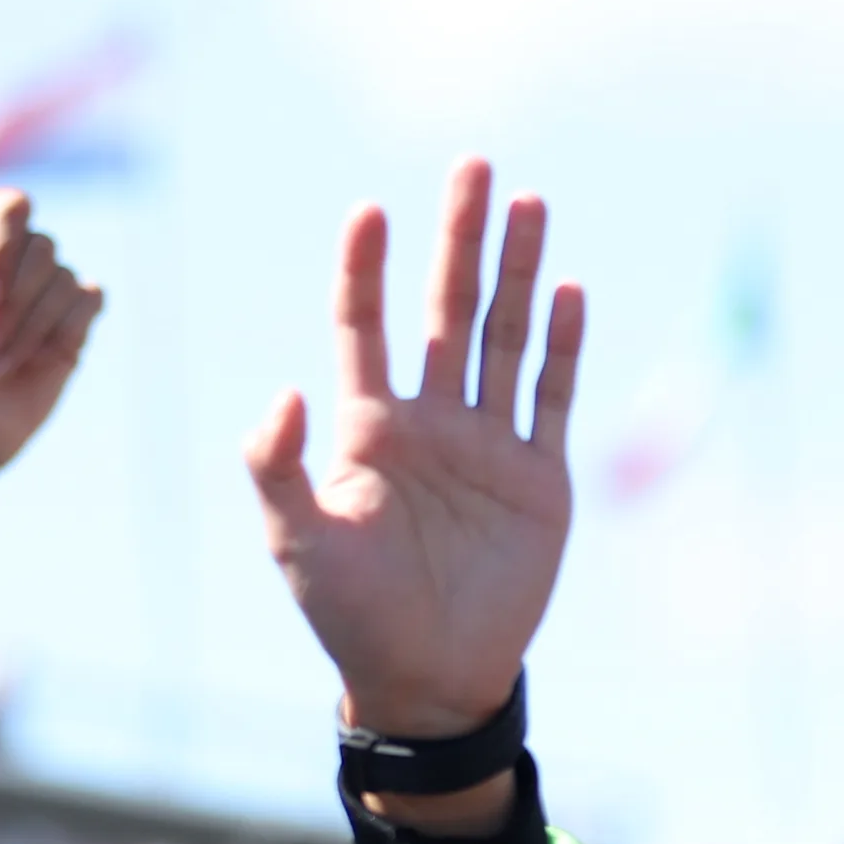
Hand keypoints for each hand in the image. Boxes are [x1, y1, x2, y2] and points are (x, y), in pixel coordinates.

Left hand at [0, 143, 105, 530]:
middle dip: (8, 306)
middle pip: (42, 245)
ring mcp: (44, 286)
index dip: (1, 253)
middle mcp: (9, 255)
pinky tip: (33, 359)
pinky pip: (89, 299)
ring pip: (63, 278)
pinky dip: (57, 334)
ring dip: (24, 331)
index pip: (14, 206)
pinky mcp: (73, 319)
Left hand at [247, 158, 580, 749]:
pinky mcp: (537, 476)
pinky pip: (550, 396)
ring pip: (503, 336)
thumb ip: (277, 467)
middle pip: (445, 309)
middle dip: (458, 239)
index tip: (368, 210)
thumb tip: (283, 392)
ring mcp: (486, 444)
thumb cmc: (348, 612)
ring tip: (527, 202)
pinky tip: (566, 290)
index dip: (366, 271)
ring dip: (517, 271)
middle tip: (472, 166)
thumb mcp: (296, 540)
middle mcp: (428, 422)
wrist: (425, 677)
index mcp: (366, 430)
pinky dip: (561, 344)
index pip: (364, 328)